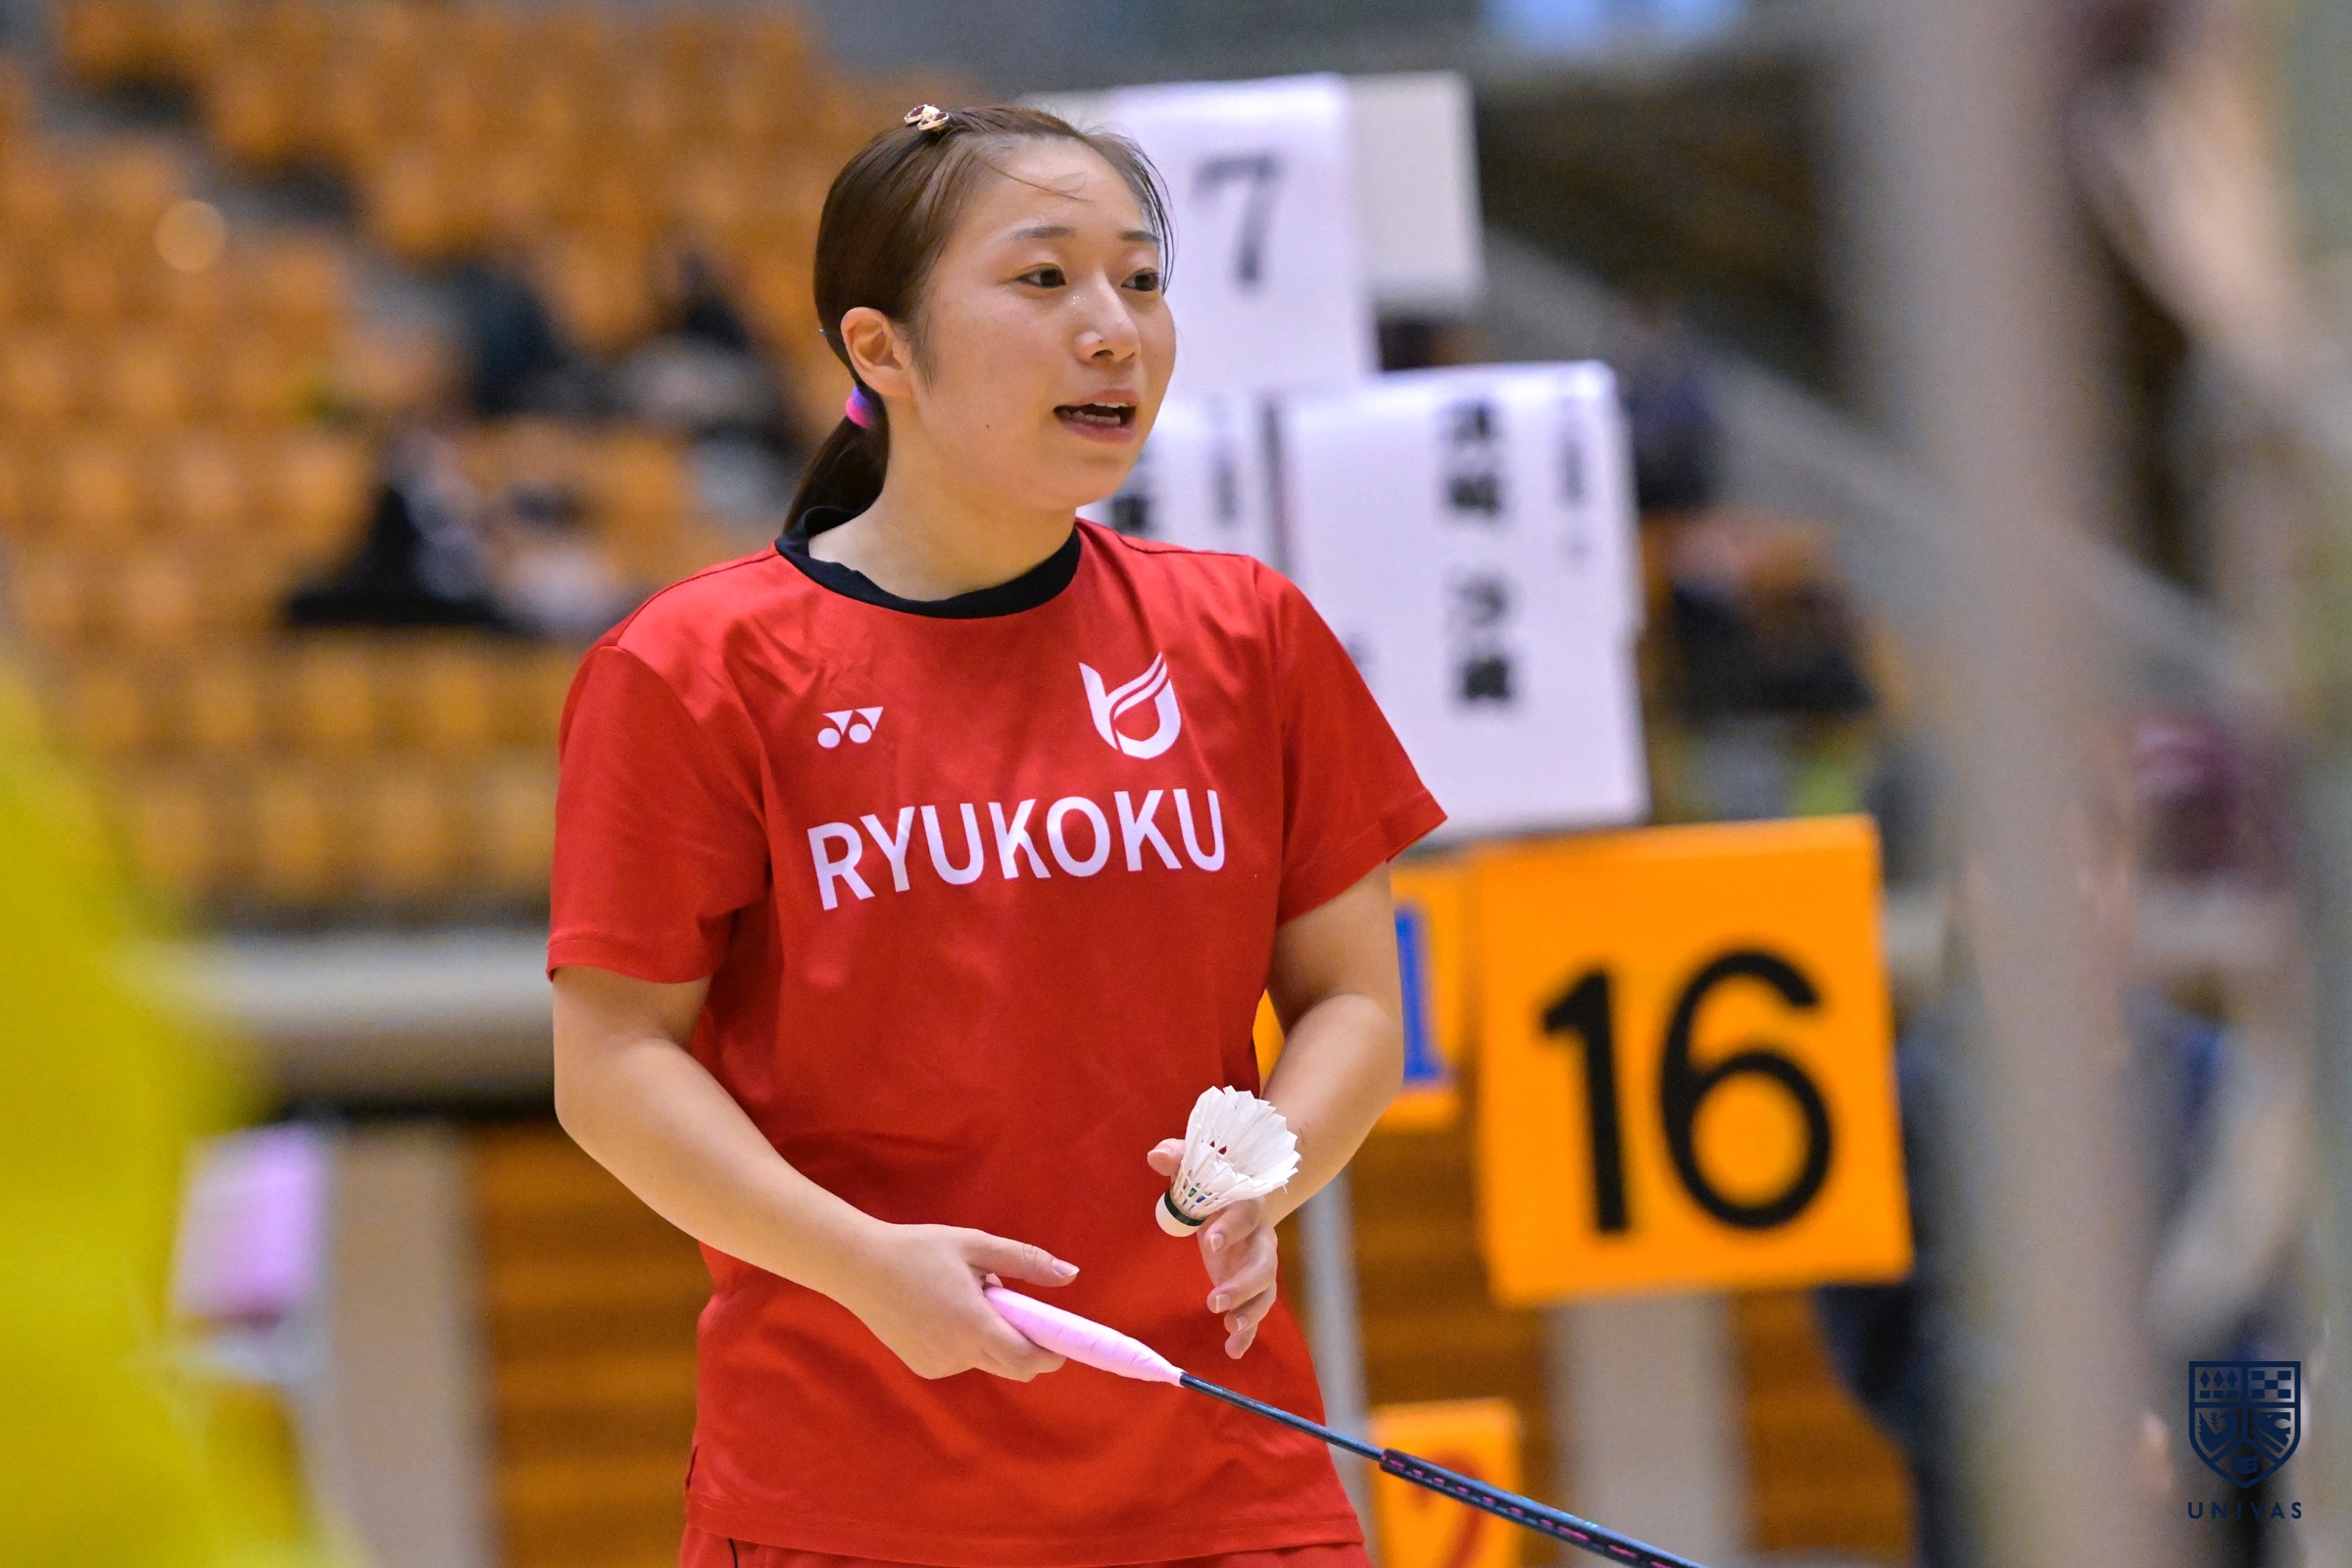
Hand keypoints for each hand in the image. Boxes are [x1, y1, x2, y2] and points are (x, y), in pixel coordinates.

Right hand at [833, 1222, 1076, 1380]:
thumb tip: (1071, 1274)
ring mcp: (938, 1365)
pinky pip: (962, 1360)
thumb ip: (1025, 1261)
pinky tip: (945, 1312)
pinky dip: (968, 1343)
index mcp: (973, 1325)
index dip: (1051, 1353)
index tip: (1060, 1336)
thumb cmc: (919, 1250)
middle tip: (1017, 1308)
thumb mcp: (976, 1245)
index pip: (1027, 1360)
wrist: (858, 1267)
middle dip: (1026, 1345)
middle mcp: (957, 1354)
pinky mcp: (923, 1367)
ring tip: (968, 1299)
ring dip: (994, 1340)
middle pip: (1012, 1367)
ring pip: (987, 1361)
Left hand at [1150, 1139, 1280, 1358]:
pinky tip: (1233, 1351)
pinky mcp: (1251, 1286)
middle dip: (1242, 1284)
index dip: (1230, 1228)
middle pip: (1262, 1263)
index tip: (1209, 1240)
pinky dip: (1248, 1332)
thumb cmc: (1212, 1183)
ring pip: (1264, 1291)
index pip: (1244, 1216)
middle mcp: (1259, 1237)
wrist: (1240, 1196)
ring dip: (1250, 1311)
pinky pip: (1256, 1311)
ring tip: (1229, 1326)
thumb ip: (1178, 1159)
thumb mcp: (1195, 1169)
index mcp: (1246, 1206)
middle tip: (1214, 1301)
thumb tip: (1156, 1155)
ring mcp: (1258, 1264)